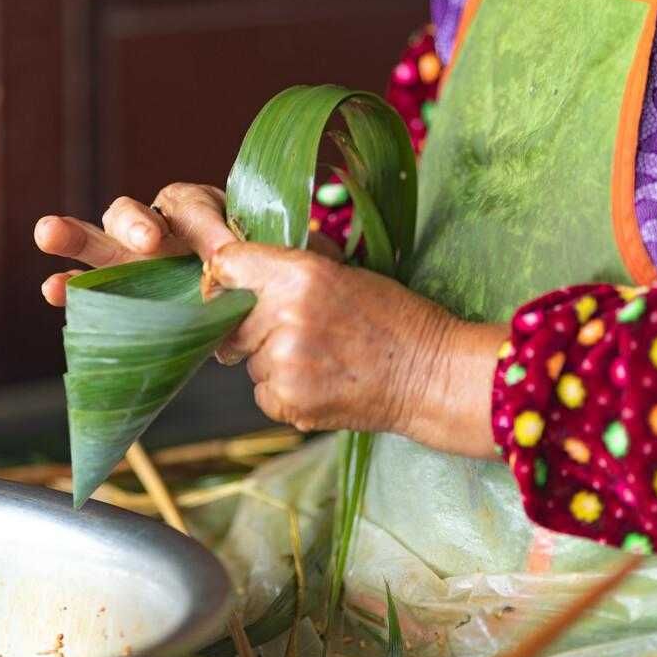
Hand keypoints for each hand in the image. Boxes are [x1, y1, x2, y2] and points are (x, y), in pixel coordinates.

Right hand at [34, 183, 235, 305]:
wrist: (232, 298)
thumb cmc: (237, 265)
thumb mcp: (245, 248)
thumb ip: (233, 248)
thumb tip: (223, 259)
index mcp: (188, 208)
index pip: (192, 210)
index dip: (206, 229)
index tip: (221, 252)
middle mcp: (150, 228)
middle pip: (130, 214)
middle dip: (133, 225)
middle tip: (146, 241)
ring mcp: (126, 261)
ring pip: (98, 242)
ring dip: (73, 236)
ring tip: (47, 232)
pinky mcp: (113, 293)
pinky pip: (86, 288)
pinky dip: (67, 286)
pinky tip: (52, 288)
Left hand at [208, 243, 505, 458]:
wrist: (431, 375)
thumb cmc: (394, 318)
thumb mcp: (346, 270)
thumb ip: (295, 260)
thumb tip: (247, 253)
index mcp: (298, 275)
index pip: (225, 266)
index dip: (225, 277)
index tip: (231, 286)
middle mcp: (284, 317)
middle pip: (230, 320)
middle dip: (253, 325)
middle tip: (298, 329)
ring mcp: (284, 364)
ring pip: (247, 360)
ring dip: (270, 360)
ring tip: (320, 357)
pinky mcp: (287, 403)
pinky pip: (262, 393)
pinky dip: (282, 391)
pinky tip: (321, 382)